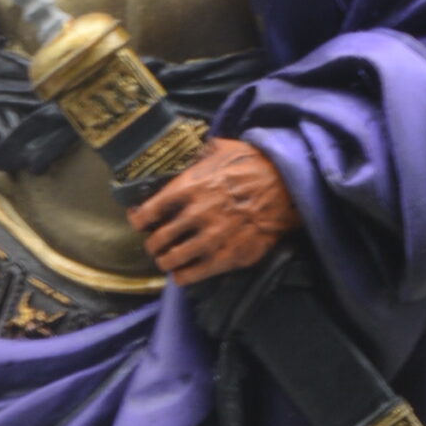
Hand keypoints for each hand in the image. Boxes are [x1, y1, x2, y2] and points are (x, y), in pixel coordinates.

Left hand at [128, 138, 295, 286]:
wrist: (286, 186)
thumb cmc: (253, 164)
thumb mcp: (221, 149)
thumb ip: (198, 155)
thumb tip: (187, 155)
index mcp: (188, 188)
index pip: (149, 211)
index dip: (139, 220)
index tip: (140, 223)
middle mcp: (195, 215)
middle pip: (158, 240)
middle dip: (152, 245)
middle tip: (155, 245)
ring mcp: (210, 238)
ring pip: (171, 260)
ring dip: (165, 261)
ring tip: (166, 260)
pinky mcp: (227, 257)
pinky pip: (193, 274)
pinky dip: (182, 276)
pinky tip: (182, 274)